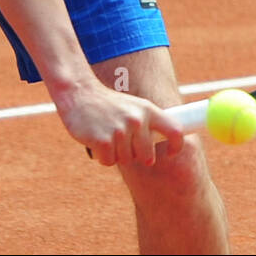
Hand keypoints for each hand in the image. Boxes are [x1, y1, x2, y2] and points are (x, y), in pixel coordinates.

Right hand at [54, 81, 185, 166]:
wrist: (78, 93)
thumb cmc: (107, 104)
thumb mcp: (132, 106)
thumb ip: (148, 122)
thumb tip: (166, 143)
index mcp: (148, 110)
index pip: (174, 131)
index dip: (177, 146)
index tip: (170, 153)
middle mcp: (137, 120)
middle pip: (147, 157)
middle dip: (135, 154)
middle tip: (122, 140)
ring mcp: (120, 130)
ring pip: (125, 160)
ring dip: (115, 153)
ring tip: (106, 133)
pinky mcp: (103, 141)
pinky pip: (109, 162)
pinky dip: (102, 156)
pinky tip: (96, 138)